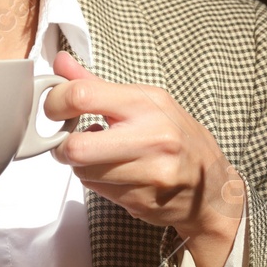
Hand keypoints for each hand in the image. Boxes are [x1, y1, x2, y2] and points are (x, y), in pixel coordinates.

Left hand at [45, 51, 245, 266]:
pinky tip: (119, 174)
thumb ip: (96, 85)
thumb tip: (60, 63)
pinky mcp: (142, 202)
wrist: (211, 186)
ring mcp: (149, 174)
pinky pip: (98, 192)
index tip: (55, 110)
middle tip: (69, 142)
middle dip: (63, 147)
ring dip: (82, 167)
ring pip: (83, 173)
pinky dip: (99, 183)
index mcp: (146, 104)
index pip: (83, 96)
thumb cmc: (176, 136)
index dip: (55, 103)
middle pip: (76, 148)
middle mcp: (151, 138)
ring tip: (101, 158)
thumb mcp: (145, 101)